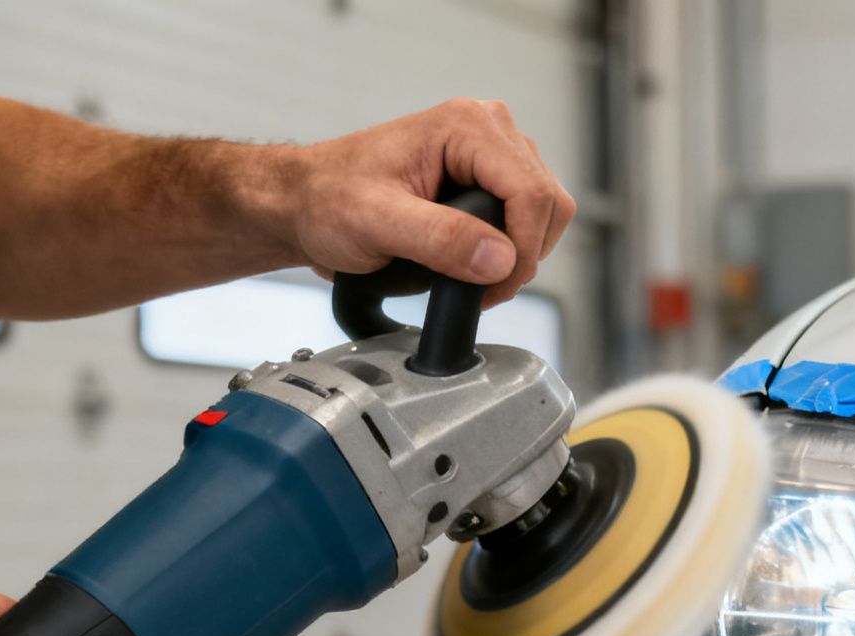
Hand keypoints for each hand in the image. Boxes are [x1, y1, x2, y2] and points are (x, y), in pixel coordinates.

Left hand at [289, 98, 577, 307]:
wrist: (306, 202)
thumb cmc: (328, 199)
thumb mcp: (377, 222)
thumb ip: (440, 239)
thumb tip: (499, 259)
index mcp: (465, 126)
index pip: (532, 193)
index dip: (523, 250)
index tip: (495, 287)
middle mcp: (487, 130)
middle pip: (548, 201)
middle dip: (524, 254)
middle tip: (484, 288)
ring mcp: (492, 152)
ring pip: (546, 210)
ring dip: (520, 253)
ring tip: (476, 277)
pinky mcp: (489, 175)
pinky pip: (529, 216)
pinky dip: (512, 248)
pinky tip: (478, 262)